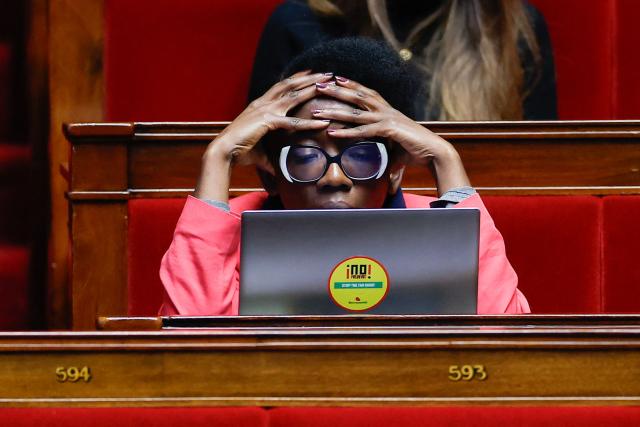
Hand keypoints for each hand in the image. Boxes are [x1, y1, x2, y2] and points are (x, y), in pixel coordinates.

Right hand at [195, 71, 332, 201]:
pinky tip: (323, 122)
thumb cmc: (238, 151)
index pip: (281, 86)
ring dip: (311, 88)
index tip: (311, 73)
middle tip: (327, 73)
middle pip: (290, 84)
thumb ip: (270, 159)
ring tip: (328, 84)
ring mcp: (265, 110)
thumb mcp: (259, 153)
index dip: (296, 79)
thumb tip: (277, 171)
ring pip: (293, 95)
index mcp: (260, 105)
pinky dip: (309, 122)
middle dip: (309, 77)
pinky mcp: (267, 121)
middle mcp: (263, 103)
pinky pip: (293, 122)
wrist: (224, 151)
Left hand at [312, 77, 470, 195]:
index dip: (352, 85)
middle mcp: (386, 110)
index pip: (367, 93)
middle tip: (319, 84)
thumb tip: (383, 174)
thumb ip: (387, 156)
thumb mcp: (397, 151)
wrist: (435, 152)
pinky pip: (363, 130)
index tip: (336, 79)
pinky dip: (346, 131)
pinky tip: (331, 131)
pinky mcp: (389, 129)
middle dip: (338, 90)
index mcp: (388, 111)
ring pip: (356, 111)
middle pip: (358, 96)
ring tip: (317, 109)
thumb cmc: (417, 151)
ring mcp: (387, 118)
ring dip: (335, 109)